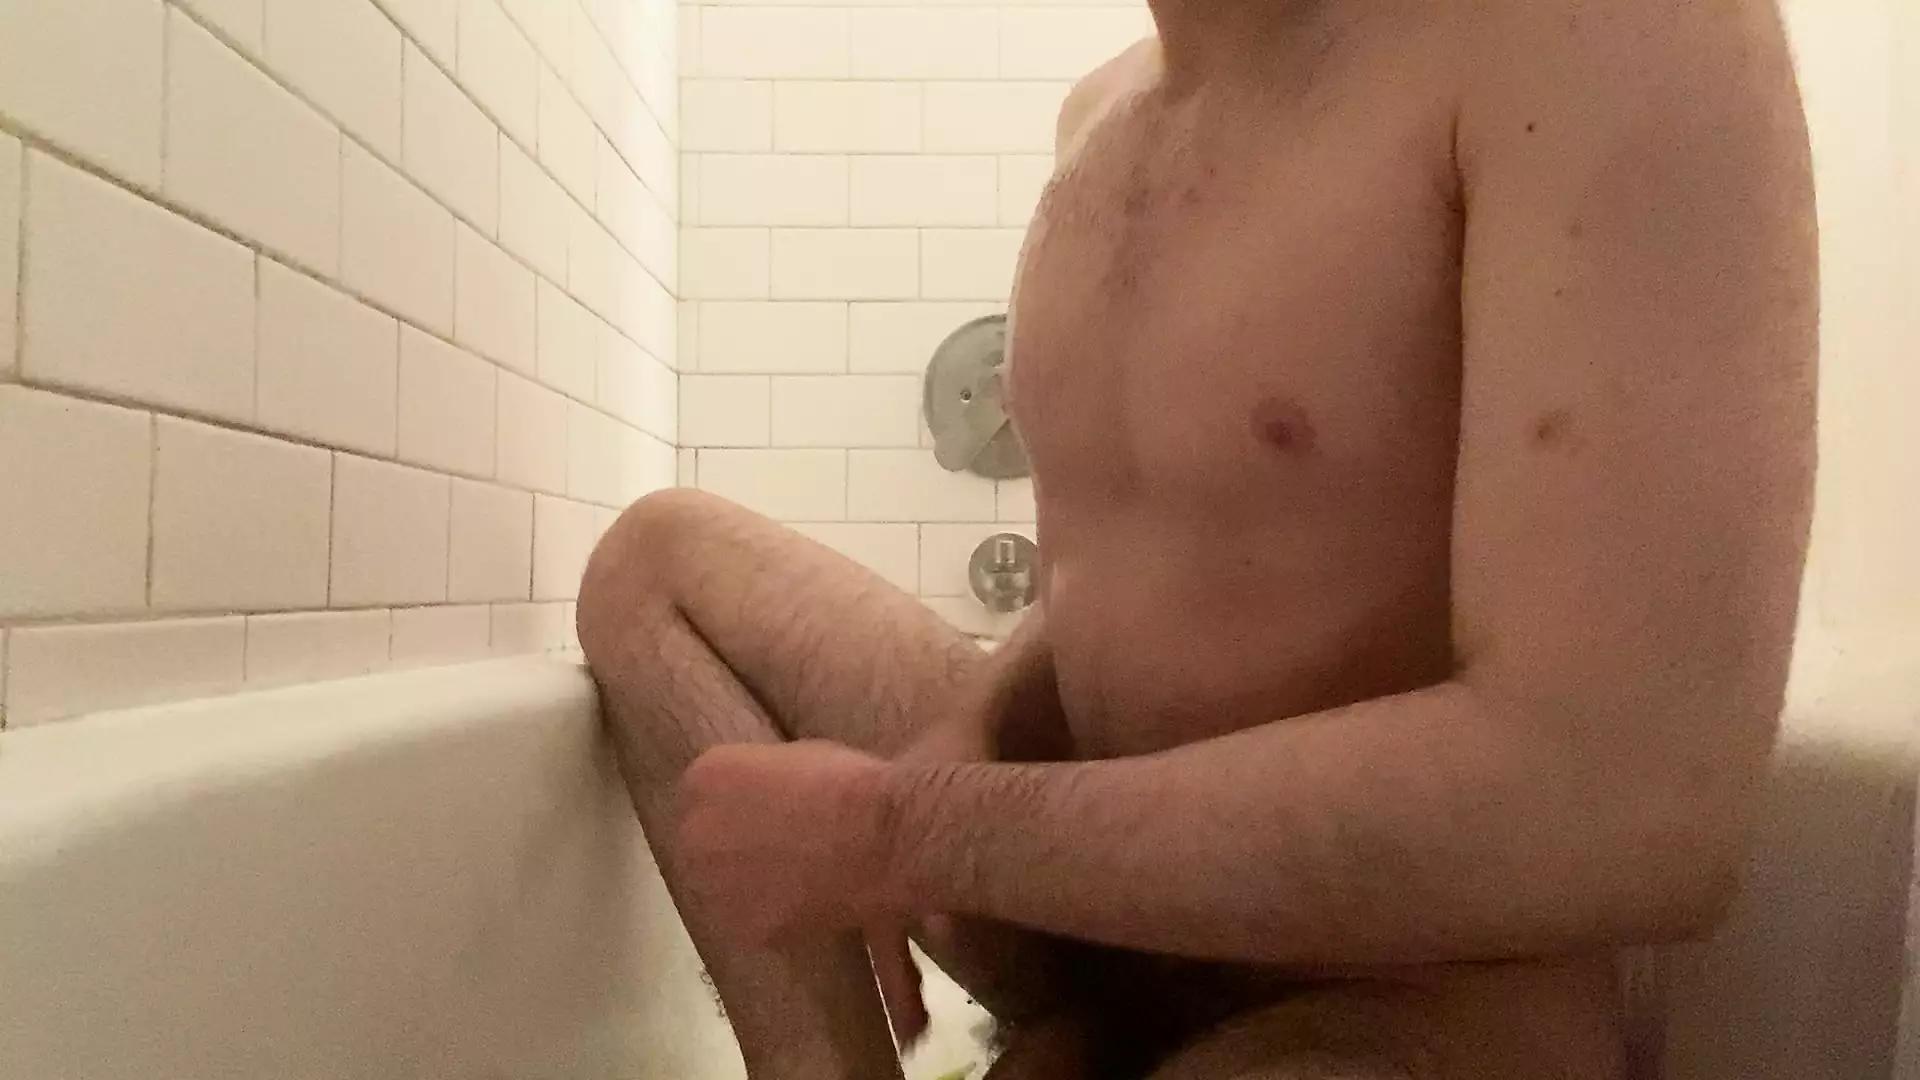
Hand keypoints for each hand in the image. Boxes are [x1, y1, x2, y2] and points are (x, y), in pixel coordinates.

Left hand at [675, 741, 904, 945]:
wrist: (876, 837)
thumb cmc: (846, 784)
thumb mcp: (792, 757)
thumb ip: (760, 783)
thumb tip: (765, 800)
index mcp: (703, 778)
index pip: (703, 801)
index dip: (736, 815)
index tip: (765, 824)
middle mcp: (692, 831)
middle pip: (702, 848)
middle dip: (733, 854)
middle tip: (780, 859)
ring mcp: (710, 884)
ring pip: (720, 892)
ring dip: (748, 891)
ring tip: (795, 886)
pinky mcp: (737, 927)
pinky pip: (749, 925)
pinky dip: (773, 922)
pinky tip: (806, 908)